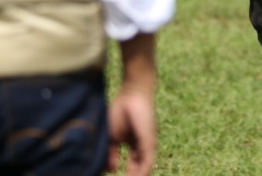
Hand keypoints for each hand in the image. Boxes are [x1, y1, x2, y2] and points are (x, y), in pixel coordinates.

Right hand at [108, 34, 156, 175]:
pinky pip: (147, 163)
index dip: (126, 174)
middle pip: (139, 167)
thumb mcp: (111, 136)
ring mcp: (147, 144)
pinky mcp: (149, 142)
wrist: (132, 93)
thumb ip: (111, 153)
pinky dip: (142, 173)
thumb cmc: (121, 110)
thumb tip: (111, 170)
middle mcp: (142, 145)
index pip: (132, 164)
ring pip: (144, 168)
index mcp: (134, 143)